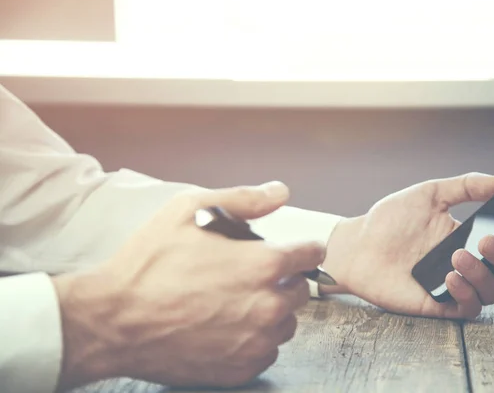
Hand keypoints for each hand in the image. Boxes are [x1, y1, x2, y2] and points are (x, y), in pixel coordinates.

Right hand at [52, 182, 324, 389]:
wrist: (114, 320)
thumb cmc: (149, 263)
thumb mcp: (190, 210)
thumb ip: (244, 199)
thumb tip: (281, 191)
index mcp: (263, 265)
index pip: (312, 254)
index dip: (302, 248)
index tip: (291, 251)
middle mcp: (268, 306)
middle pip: (300, 290)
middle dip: (283, 280)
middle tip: (249, 276)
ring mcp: (255, 342)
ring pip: (285, 323)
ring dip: (271, 312)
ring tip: (236, 303)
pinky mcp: (240, 369)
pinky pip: (266, 352)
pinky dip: (254, 340)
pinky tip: (226, 328)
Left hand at [321, 173, 493, 318]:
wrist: (357, 246)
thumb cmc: (390, 220)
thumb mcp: (428, 194)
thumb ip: (464, 186)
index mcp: (470, 237)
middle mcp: (467, 263)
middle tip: (487, 239)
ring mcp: (454, 285)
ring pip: (493, 292)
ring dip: (484, 274)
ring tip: (458, 255)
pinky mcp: (438, 304)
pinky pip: (468, 308)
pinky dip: (467, 294)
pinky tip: (450, 276)